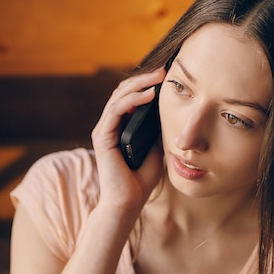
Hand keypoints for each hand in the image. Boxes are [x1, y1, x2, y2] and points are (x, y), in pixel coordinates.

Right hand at [91, 68, 165, 213]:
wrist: (127, 202)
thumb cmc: (140, 180)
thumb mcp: (156, 148)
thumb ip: (157, 130)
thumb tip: (171, 109)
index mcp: (121, 127)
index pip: (131, 97)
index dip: (147, 85)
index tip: (168, 78)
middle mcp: (110, 125)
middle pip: (124, 92)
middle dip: (145, 79)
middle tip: (165, 70)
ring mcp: (104, 129)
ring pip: (120, 96)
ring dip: (140, 84)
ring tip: (159, 77)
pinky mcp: (102, 136)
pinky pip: (116, 109)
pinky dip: (133, 99)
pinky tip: (149, 94)